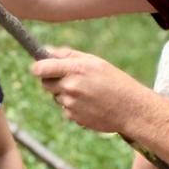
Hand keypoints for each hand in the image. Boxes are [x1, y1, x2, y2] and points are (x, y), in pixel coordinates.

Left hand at [31, 48, 145, 134]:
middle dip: (53, 80)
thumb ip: (68, 55)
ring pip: (56, 97)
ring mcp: (70, 104)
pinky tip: (90, 104)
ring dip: (65, 94)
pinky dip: (73, 107)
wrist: (131, 109)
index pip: (41, 68)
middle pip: (45, 83)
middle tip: (70, 79)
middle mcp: (70, 87)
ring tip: (87, 93)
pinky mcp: (73, 117)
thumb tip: (46, 51)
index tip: (38, 68)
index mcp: (75, 69)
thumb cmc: (115, 81)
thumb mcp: (95, 62)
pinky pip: (65, 109)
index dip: (37, 68)